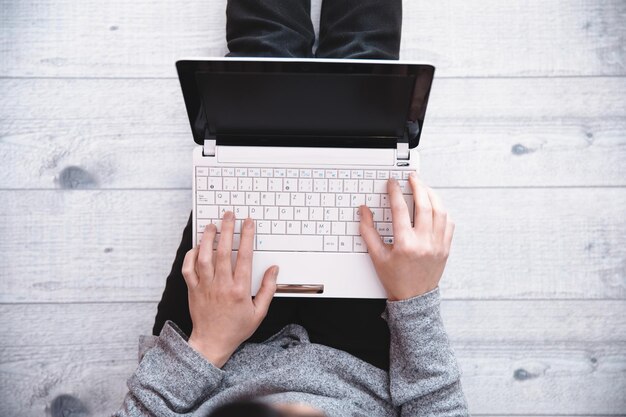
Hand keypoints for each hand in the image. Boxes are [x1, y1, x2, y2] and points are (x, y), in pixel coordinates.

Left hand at [181, 212, 278, 366]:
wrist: (212, 343)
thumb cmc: (236, 328)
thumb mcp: (259, 312)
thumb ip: (268, 289)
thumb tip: (274, 269)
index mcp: (240, 290)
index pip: (245, 257)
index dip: (247, 236)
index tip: (248, 222)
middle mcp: (221, 286)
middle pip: (224, 251)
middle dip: (227, 230)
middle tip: (229, 215)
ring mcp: (205, 287)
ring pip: (204, 257)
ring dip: (208, 238)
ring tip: (212, 225)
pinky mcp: (193, 290)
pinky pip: (188, 269)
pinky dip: (191, 256)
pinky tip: (197, 247)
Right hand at [359, 173, 453, 300]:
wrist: (414, 299)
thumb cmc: (395, 279)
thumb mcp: (377, 257)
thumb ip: (368, 232)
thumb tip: (364, 211)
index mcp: (405, 244)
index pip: (400, 210)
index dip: (394, 192)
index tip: (391, 183)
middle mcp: (424, 242)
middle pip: (424, 205)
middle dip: (418, 186)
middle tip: (412, 177)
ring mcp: (438, 244)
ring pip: (440, 211)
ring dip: (432, 195)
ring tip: (424, 187)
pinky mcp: (446, 248)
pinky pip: (449, 223)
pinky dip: (442, 211)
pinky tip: (435, 206)